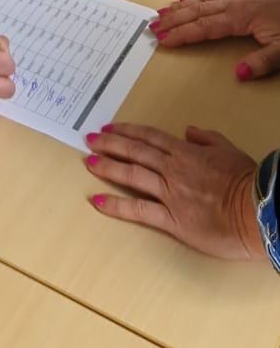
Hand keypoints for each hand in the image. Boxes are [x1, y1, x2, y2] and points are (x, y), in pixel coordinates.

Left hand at [85, 122, 263, 260]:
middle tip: (90, 139)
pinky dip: (116, 205)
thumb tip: (189, 130)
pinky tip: (98, 200)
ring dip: (108, 167)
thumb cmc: (247, 182)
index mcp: (186, 152)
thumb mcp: (229, 150)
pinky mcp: (172, 219)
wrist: (258, 212)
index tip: (110, 128)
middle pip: (134, 152)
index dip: (127, 131)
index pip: (149, 137)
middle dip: (110, 144)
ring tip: (89, 162)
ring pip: (132, 175)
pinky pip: (138, 210)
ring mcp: (170, 194)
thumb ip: (206, 138)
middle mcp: (173, 169)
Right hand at [151, 0, 279, 80]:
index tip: (163, 40)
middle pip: (198, 10)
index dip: (182, 34)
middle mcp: (236, 3)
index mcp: (241, 16)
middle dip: (173, 19)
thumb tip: (237, 74)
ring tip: (160, 12)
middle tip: (151, 26)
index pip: (205, 27)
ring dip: (180, 6)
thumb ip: (262, 62)